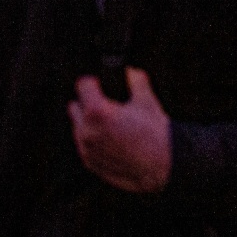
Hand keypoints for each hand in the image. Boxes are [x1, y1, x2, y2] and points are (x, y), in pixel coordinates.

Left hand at [69, 68, 171, 194]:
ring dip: (88, 122)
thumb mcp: (147, 100)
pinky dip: (93, 139)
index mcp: (97, 111)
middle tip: (106, 102)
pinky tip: (111, 139)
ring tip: (111, 123)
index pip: (83, 86)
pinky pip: (84, 145)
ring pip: (78, 127)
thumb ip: (136, 81)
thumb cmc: (154, 133)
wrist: (161, 164)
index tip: (99, 82)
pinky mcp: (90, 162)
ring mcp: (86, 148)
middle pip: (75, 106)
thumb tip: (131, 72)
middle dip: (87, 102)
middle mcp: (86, 130)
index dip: (93, 81)